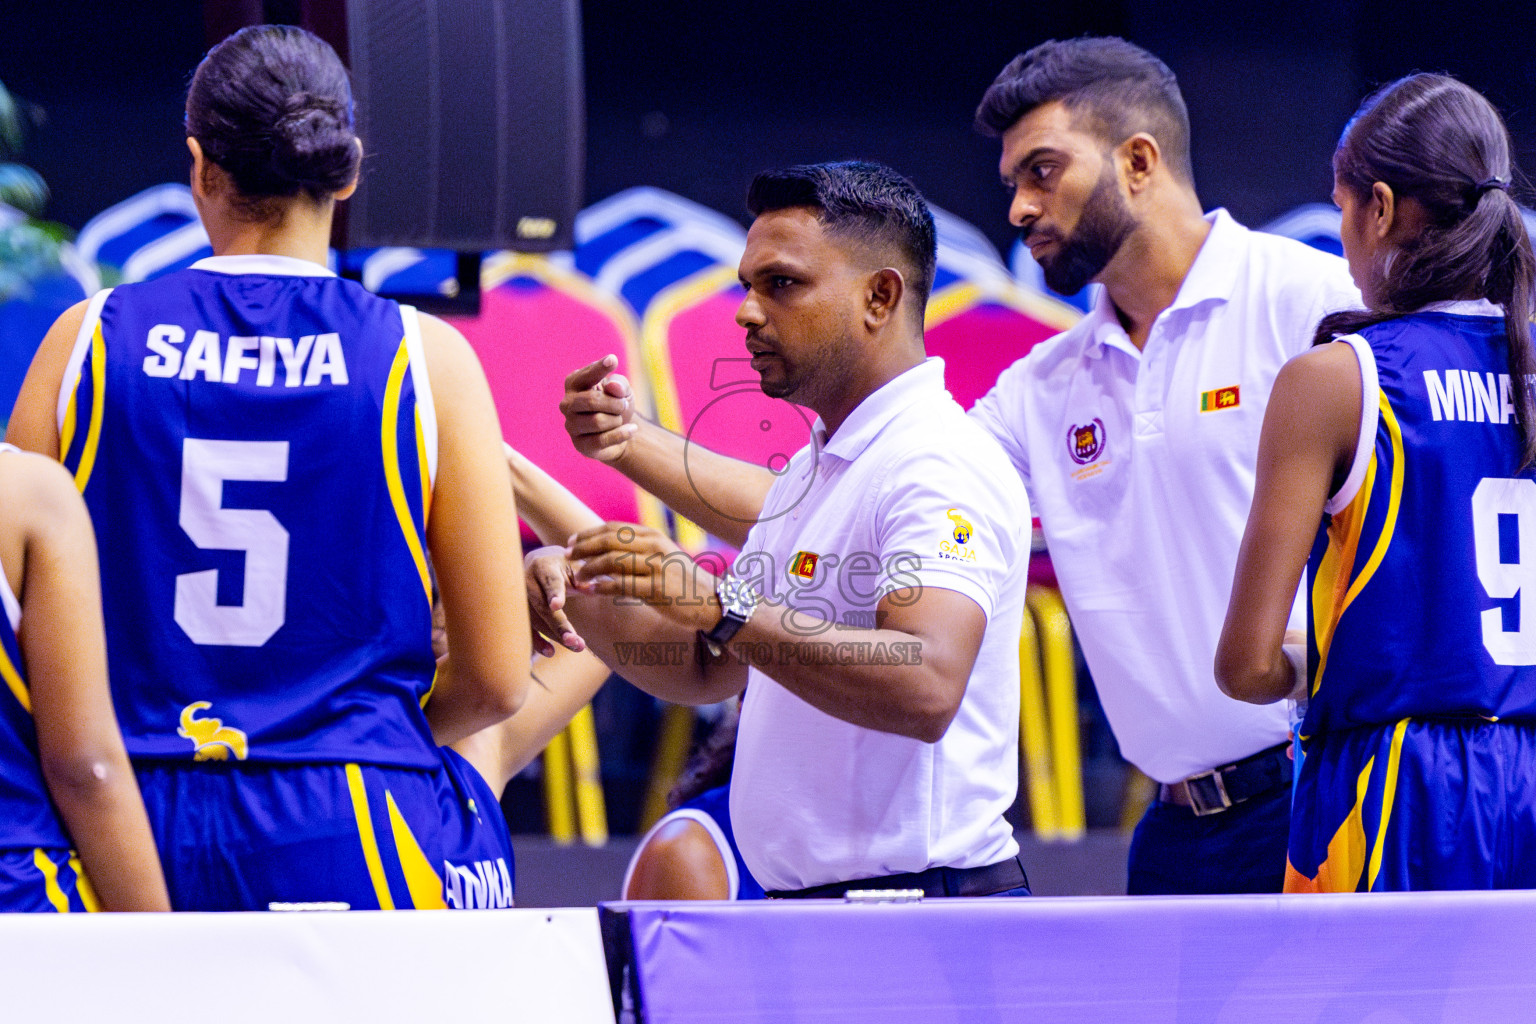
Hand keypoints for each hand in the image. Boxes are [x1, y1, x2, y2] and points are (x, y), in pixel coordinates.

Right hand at [524, 545, 585, 655]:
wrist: (539, 564)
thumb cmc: (562, 567)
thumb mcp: (574, 566)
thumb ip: (583, 578)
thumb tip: (592, 590)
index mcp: (544, 565)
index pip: (550, 581)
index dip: (554, 593)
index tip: (557, 605)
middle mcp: (527, 580)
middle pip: (542, 606)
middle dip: (559, 626)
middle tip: (576, 641)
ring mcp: (519, 598)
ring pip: (534, 621)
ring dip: (554, 636)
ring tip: (576, 646)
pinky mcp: (516, 612)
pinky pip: (525, 629)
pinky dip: (537, 642)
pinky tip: (550, 652)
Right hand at [561, 355, 636, 463]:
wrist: (621, 431)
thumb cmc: (617, 404)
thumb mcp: (623, 390)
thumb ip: (620, 384)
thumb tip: (613, 387)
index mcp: (574, 383)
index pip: (586, 375)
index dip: (599, 368)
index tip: (613, 360)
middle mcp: (567, 404)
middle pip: (591, 401)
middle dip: (615, 403)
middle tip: (623, 405)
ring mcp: (571, 425)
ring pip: (598, 421)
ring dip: (617, 420)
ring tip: (619, 419)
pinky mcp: (580, 445)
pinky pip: (603, 439)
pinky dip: (622, 434)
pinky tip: (631, 430)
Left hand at [567, 522, 719, 629]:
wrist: (711, 602)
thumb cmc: (682, 582)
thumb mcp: (664, 557)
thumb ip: (639, 550)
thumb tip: (609, 550)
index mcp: (653, 536)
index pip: (613, 528)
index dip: (589, 534)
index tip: (572, 542)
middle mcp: (654, 547)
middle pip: (609, 541)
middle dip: (583, 548)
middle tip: (567, 557)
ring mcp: (656, 567)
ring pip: (612, 561)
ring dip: (589, 569)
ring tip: (576, 577)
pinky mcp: (656, 588)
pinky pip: (621, 585)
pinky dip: (601, 587)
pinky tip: (590, 591)